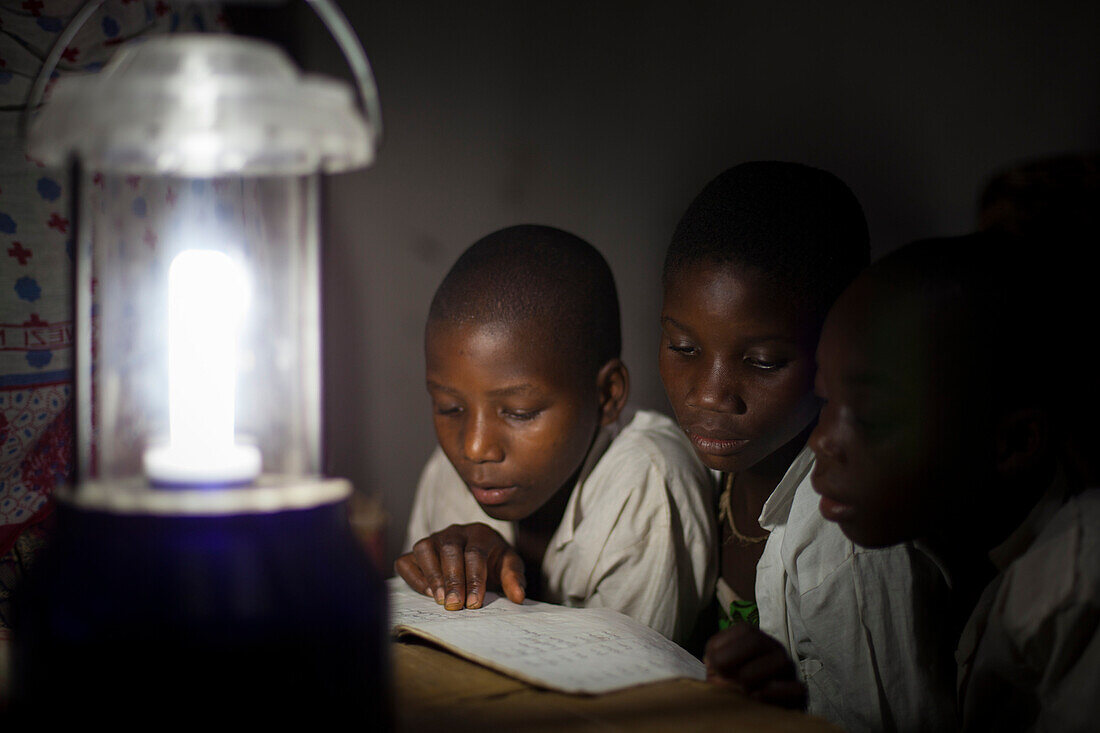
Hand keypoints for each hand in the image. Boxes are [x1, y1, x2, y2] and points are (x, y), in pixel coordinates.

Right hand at [394, 523, 525, 609]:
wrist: (480, 554)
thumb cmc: (493, 561)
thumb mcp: (509, 567)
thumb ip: (514, 579)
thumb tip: (518, 597)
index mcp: (479, 533)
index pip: (475, 553)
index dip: (474, 579)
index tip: (474, 603)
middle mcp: (454, 532)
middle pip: (449, 550)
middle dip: (452, 579)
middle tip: (454, 605)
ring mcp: (433, 539)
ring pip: (424, 549)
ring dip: (431, 575)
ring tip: (439, 599)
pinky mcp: (417, 552)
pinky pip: (406, 560)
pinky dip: (413, 576)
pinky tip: (427, 592)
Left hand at [704, 624, 806, 709]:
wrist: (751, 707)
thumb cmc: (730, 684)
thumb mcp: (718, 668)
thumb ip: (715, 657)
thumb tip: (712, 661)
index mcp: (756, 639)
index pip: (745, 630)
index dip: (725, 647)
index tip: (713, 665)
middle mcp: (774, 649)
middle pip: (758, 641)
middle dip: (735, 658)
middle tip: (724, 676)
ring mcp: (788, 670)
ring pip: (781, 661)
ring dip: (753, 676)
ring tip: (740, 688)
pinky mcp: (798, 692)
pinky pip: (795, 688)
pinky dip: (773, 693)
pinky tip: (756, 697)